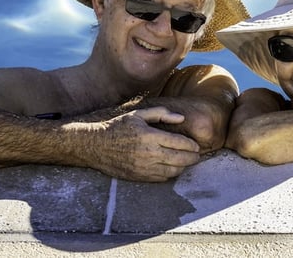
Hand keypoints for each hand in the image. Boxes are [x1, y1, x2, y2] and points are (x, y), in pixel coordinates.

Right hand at [87, 106, 201, 181]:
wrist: (95, 145)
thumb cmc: (118, 127)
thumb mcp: (138, 114)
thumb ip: (161, 114)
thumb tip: (181, 119)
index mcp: (150, 136)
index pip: (179, 143)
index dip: (191, 145)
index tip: (196, 146)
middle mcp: (148, 153)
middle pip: (180, 159)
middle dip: (192, 158)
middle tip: (197, 156)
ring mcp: (143, 167)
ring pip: (172, 171)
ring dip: (183, 167)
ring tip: (186, 162)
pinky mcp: (138, 177)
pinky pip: (161, 178)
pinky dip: (170, 174)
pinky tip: (172, 168)